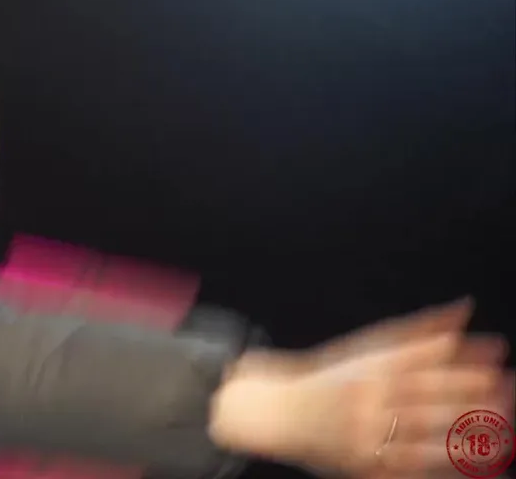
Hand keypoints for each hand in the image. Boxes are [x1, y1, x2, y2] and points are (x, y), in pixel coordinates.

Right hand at [210, 299, 510, 476]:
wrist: (279, 412)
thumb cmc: (330, 377)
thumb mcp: (366, 347)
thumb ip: (417, 332)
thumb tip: (465, 309)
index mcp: (367, 369)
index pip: (418, 365)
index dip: (460, 365)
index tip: (497, 363)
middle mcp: (365, 401)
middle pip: (422, 399)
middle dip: (468, 398)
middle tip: (507, 391)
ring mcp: (363, 435)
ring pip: (419, 436)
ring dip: (464, 435)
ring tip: (502, 430)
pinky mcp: (364, 465)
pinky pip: (408, 468)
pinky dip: (443, 468)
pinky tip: (474, 465)